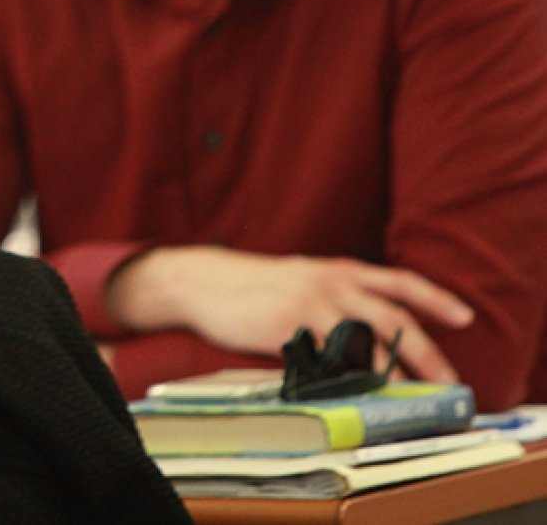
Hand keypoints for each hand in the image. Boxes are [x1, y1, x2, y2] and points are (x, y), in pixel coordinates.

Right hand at [109, 246, 473, 381]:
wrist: (201, 281)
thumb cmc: (253, 285)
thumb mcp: (301, 277)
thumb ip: (336, 295)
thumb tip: (371, 333)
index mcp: (337, 269)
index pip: (398, 282)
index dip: (435, 298)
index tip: (464, 317)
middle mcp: (329, 283)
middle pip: (392, 320)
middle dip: (426, 354)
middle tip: (447, 380)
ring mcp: (307, 305)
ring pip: (364, 343)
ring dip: (390, 373)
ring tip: (407, 396)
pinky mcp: (286, 328)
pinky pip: (326, 359)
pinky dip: (346, 378)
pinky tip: (355, 393)